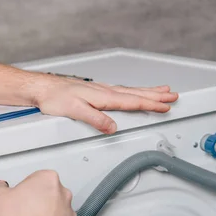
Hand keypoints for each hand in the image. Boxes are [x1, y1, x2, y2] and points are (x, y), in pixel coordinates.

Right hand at [0, 171, 75, 215]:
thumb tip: (0, 188)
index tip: (17, 195)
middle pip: (47, 192)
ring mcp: (68, 212)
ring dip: (42, 213)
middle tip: (21, 208)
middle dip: (35, 199)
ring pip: (54, 209)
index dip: (23, 188)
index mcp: (48, 179)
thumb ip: (0, 188)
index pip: (34, 177)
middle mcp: (63, 194)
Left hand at [35, 76, 178, 133]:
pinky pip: (120, 91)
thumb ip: (95, 119)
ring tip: (162, 91)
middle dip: (156, 95)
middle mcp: (104, 91)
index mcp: (103, 96)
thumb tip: (112, 127)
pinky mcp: (95, 91)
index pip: (132, 101)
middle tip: (173, 96)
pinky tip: (133, 92)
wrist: (42, 88)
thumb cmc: (54, 98)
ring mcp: (100, 90)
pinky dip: (132, 91)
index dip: (151, 104)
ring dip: (147, 91)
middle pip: (136, 94)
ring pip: (130, 91)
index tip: (166, 105)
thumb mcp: (75, 111)